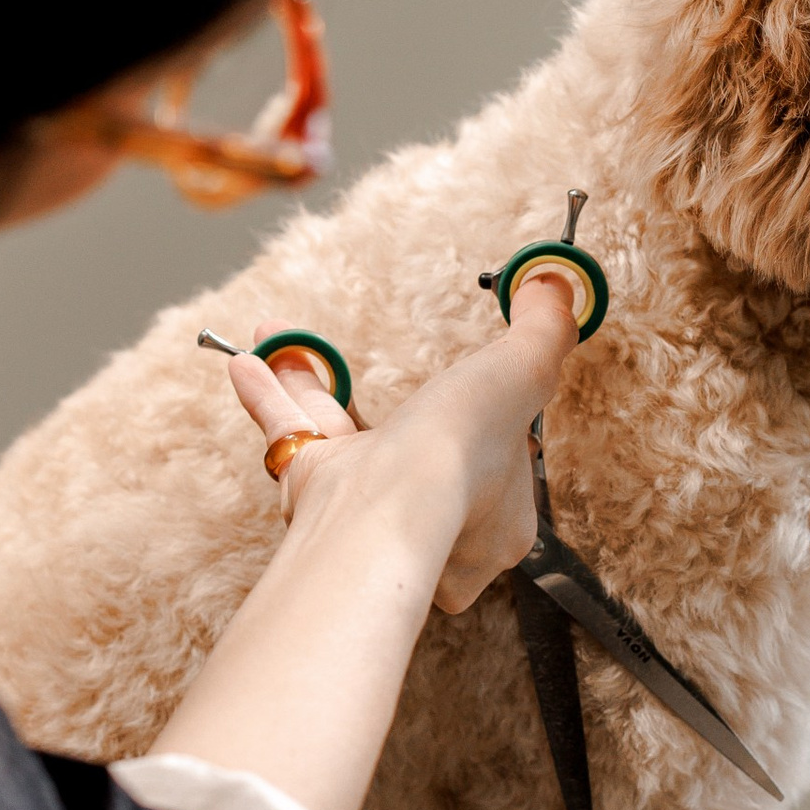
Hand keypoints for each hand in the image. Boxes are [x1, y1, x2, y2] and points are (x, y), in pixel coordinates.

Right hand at [222, 274, 580, 612]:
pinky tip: (249, 361)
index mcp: (499, 518)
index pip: (499, 470)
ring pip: (337, 433)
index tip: (468, 387)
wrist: (385, 507)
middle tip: (369, 362)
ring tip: (279, 336)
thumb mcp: (523, 374)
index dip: (484, 419)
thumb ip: (544, 333)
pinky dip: (268, 397)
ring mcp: (370, 509)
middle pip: (405, 449)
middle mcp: (434, 521)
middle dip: (376, 393)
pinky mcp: (318, 495)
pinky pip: (291, 437)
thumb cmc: (463, 456)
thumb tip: (559, 289)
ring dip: (306, 381)